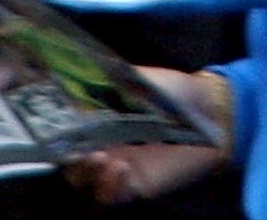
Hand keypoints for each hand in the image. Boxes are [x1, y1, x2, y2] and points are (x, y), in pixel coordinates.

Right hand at [66, 69, 232, 202]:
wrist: (208, 111)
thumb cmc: (173, 91)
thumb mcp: (141, 79)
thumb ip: (115, 80)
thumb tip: (88, 71)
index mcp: (99, 123)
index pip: (67, 136)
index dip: (58, 137)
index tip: (57, 131)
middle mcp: (104, 148)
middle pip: (72, 166)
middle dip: (71, 161)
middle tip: (81, 150)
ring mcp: (119, 169)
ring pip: (89, 184)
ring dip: (89, 175)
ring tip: (102, 159)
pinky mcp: (138, 186)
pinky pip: (115, 196)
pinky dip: (112, 186)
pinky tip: (122, 169)